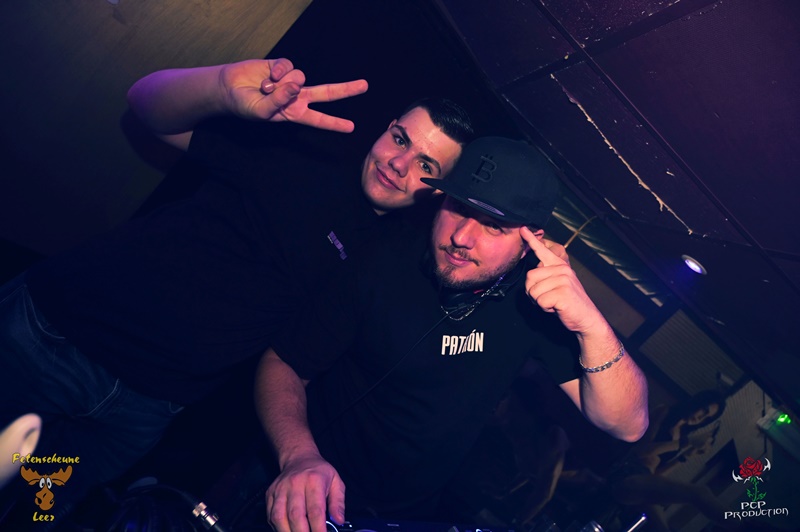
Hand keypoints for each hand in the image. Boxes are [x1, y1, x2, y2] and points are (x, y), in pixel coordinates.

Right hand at [220, 58, 367, 132]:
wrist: (229, 88)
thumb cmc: (246, 106)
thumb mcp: (262, 112)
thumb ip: (279, 102)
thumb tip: (296, 86)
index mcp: (295, 114)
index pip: (319, 119)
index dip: (334, 124)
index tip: (351, 128)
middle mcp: (298, 97)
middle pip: (327, 92)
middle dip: (346, 89)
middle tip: (364, 86)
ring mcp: (292, 81)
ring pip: (300, 77)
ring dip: (281, 84)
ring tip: (266, 89)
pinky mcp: (283, 66)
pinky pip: (288, 65)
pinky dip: (277, 71)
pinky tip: (267, 77)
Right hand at [265, 452, 345, 531]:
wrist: (299, 458)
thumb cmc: (319, 472)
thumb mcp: (336, 482)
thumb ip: (338, 503)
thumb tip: (339, 521)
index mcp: (314, 480)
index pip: (315, 510)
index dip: (318, 528)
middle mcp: (295, 484)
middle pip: (295, 515)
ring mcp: (280, 489)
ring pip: (279, 517)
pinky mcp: (270, 494)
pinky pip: (270, 515)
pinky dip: (277, 527)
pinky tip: (287, 530)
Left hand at [521, 227, 602, 334]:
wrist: (586, 318)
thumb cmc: (568, 303)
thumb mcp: (557, 285)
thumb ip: (546, 275)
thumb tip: (533, 271)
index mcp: (560, 266)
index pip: (542, 251)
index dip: (531, 240)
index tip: (523, 229)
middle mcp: (562, 269)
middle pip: (530, 277)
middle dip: (533, 292)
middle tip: (548, 298)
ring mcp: (563, 280)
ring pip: (533, 291)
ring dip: (539, 302)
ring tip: (554, 302)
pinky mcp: (563, 292)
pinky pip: (540, 301)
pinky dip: (545, 308)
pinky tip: (557, 307)